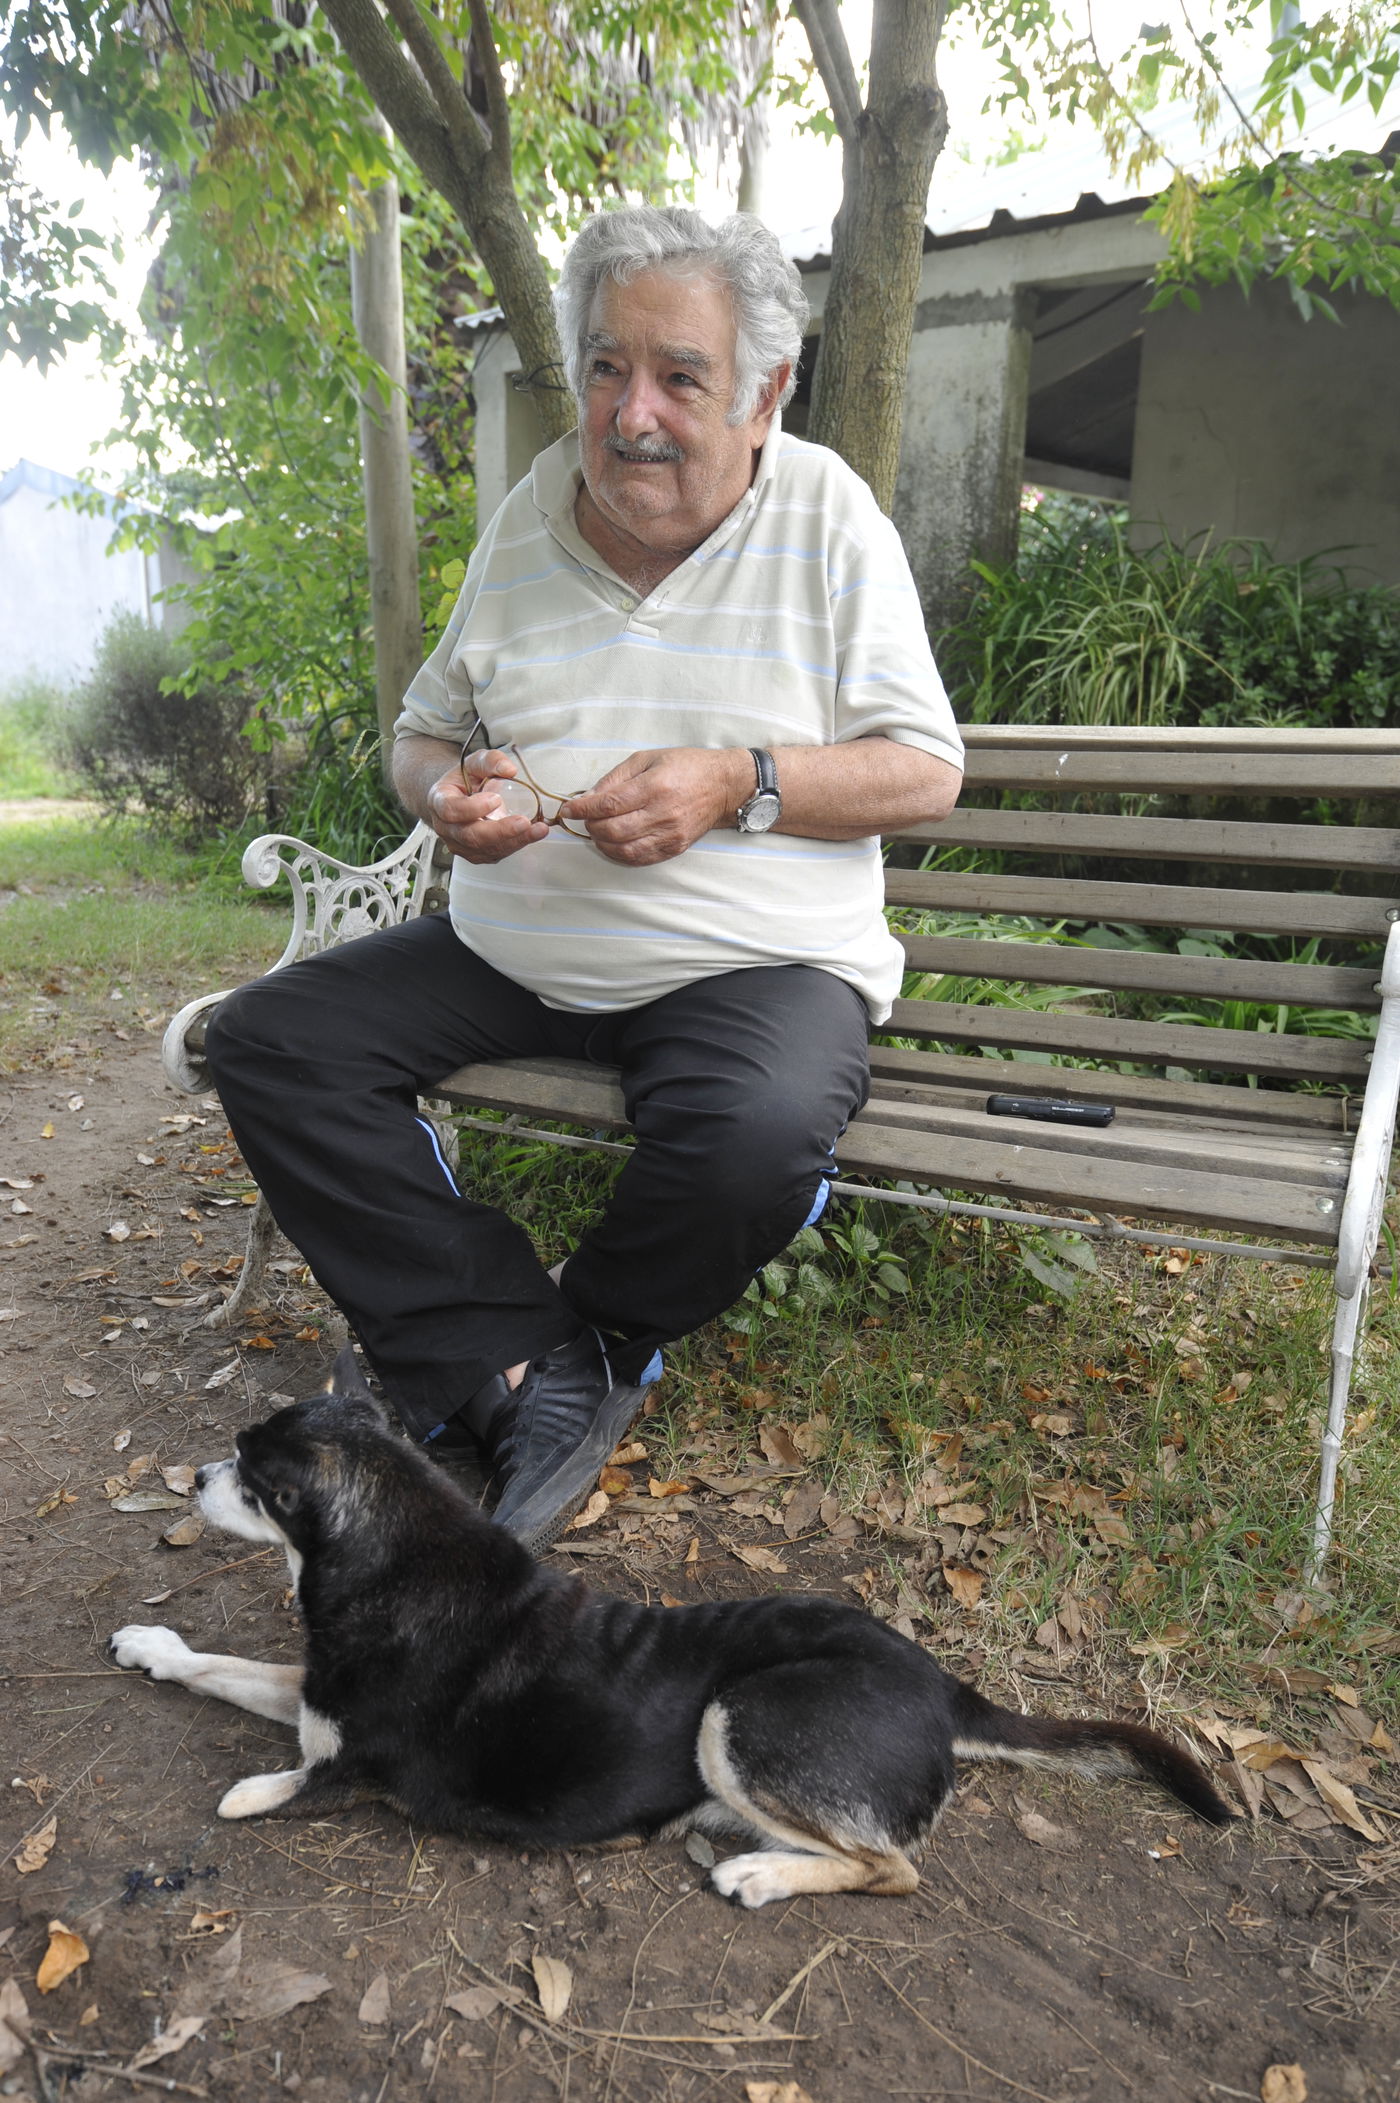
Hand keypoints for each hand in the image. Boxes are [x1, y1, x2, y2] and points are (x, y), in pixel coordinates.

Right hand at [425, 748, 548, 863]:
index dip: (472, 808)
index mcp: (440, 801)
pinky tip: (532, 834)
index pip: (450, 810)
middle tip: (523, 822)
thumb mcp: (474, 763)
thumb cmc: (464, 781)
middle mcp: (446, 828)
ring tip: (537, 829)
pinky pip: (495, 854)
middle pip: (470, 836)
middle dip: (500, 831)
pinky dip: (516, 844)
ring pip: (485, 849)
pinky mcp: (476, 854)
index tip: (495, 799)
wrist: (459, 798)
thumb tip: (509, 769)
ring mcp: (460, 844)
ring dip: (514, 841)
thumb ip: (490, 761)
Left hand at [561, 748, 746, 865]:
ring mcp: (670, 834)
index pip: (609, 804)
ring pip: (623, 849)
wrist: (722, 786)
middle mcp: (663, 813)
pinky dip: (619, 854)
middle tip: (585, 818)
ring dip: (601, 842)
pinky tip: (613, 843)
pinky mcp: (674, 848)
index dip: (583, 809)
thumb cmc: (685, 766)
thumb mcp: (647, 759)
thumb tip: (588, 797)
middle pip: (613, 830)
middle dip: (590, 826)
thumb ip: (616, 778)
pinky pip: (639, 859)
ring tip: (597, 830)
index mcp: (655, 786)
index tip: (568, 809)